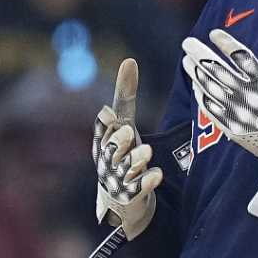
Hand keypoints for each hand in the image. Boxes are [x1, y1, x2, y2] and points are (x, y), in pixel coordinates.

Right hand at [94, 59, 162, 238]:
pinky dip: (147, 182)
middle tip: (129, 132)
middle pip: (111, 150)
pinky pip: (139, 190)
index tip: (109, 114)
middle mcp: (107, 160)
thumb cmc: (121, 152)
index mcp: (103, 140)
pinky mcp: (132, 197)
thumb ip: (125, 95)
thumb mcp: (123, 123)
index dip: (104, 124)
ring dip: (135, 160)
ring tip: (146, 153)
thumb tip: (130, 60)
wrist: (120, 197)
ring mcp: (118, 180)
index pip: (101, 131)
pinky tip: (157, 175)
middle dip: (119, 142)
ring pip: (125, 169)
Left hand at [181, 19, 257, 166]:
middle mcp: (252, 97)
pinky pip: (209, 106)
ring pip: (210, 87)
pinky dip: (200, 92)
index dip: (226, 43)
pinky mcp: (231, 127)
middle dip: (200, 55)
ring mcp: (239, 113)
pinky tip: (195, 81)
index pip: (242, 57)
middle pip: (219, 71)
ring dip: (195, 72)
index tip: (213, 33)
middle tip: (187, 43)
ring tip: (186, 59)